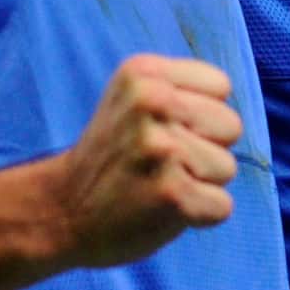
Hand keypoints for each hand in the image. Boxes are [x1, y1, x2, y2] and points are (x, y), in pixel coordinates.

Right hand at [53, 54, 242, 268]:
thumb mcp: (131, 99)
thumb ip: (178, 90)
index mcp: (144, 73)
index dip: (200, 115)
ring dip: (199, 184)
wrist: (58, 210)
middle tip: (160, 163)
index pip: (220, 87)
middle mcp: (152, 102)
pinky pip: (222, 206)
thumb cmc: (110, 156)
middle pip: (230, 126)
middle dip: (205, 149)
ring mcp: (162, 148)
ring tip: (156, 184)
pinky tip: (160, 209)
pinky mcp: (172, 193)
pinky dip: (198, 216)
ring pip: (227, 168)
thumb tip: (231, 105)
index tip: (164, 131)